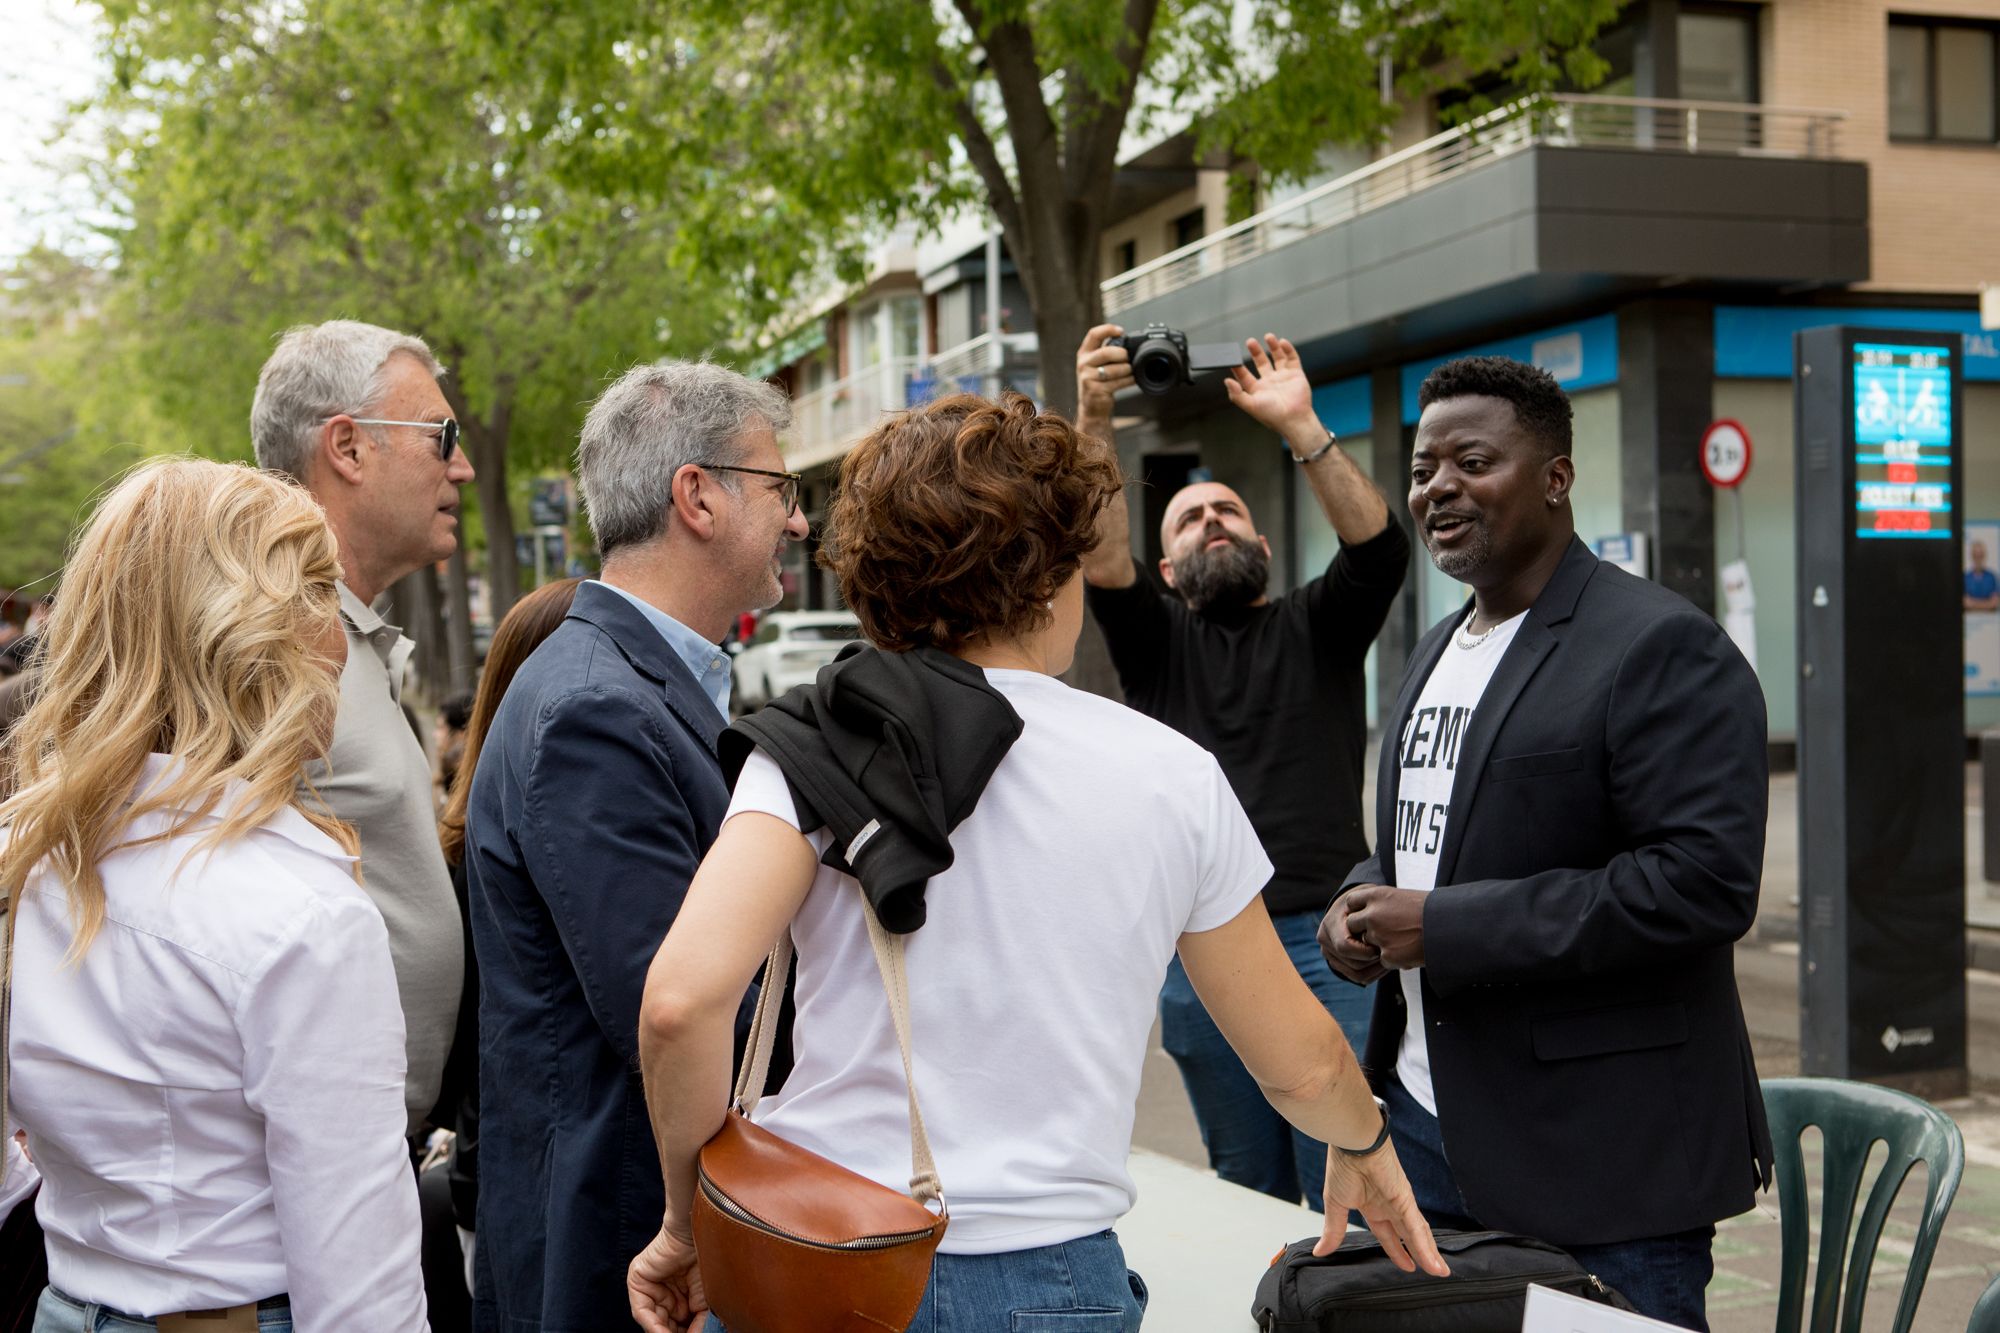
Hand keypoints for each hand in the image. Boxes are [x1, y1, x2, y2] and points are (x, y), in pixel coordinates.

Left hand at [628, 1221, 707, 1332]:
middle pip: (665, 1325)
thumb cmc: (709, 1261)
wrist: (699, 1233)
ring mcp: (649, 1287)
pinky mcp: (638, 1280)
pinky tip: (662, 1332)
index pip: (678, 1325)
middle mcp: (664, 1293)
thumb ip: (700, 1323)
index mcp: (681, 1297)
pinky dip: (651, 1324)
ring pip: (653, 1321)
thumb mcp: (705, 1301)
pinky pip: (641, 1310)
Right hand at [1076, 324, 1132, 427]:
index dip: (1108, 330)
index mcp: (1084, 353)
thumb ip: (1107, 352)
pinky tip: (1131, 379)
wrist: (1092, 407)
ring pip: (1114, 369)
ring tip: (1130, 371)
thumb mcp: (1096, 364)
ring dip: (1127, 370)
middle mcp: (1083, 364)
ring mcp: (1087, 378)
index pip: (1093, 334)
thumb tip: (1128, 343)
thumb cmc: (1098, 382)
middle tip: (1129, 358)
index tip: (1121, 331)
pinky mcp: (1095, 390)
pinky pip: (1117, 382)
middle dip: (1122, 355)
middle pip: (1106, 352)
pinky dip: (1128, 380)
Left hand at [1223, 334, 1315, 440]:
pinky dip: (1288, 349)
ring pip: (1277, 357)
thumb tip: (1226, 381)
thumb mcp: (1251, 405)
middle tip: (1249, 341)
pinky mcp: (1296, 374)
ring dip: (1273, 346)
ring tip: (1268, 336)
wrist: (1294, 419)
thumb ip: (1237, 394)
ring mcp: (1283, 377)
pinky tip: (1282, 342)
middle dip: (1255, 351)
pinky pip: (1292, 359)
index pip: (1244, 375)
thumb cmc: (1272, 415)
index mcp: (1257, 390)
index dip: (1238, 367)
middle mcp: (1269, 382)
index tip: (1231, 357)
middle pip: (1261, 362)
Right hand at [1318, 896, 1387, 984]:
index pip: (1345, 946)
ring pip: (1356, 974)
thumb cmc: (1362, 901)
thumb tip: (1376, 936)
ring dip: (1376, 969)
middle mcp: (1325, 941)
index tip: (1381, 943)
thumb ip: (1368, 912)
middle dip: (1374, 960)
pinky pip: (1357, 977)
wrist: (1352, 906)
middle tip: (1390, 953)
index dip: (1366, 950)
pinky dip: (1374, 974)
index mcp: (1330, 924)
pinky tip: (1385, 964)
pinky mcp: (1338, 963)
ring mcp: (1330, 954)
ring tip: (1389, 959)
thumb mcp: (1365, 899)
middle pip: (1352, 963)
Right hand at [1318, 1137, 1450, 1277]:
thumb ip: (1333, 1230)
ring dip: (1429, 1254)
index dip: (1398, 1251)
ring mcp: (1400, 1203)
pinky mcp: (1405, 1200)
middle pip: (1409, 1236)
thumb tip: (1320, 1251)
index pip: (1388, 1235)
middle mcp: (1390, 1206)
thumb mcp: (1336, 1205)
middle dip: (1421, 1254)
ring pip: (1418, 1234)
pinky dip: (1425, 1246)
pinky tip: (1432, 1262)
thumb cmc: (1342, 1165)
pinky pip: (1416, 1228)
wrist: (1352, 1144)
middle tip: (1435, 1272)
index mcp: (1373, 1206)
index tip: (1409, 1266)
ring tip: (1440, 1271)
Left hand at [1342, 885, 1427, 969]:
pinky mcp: (1386, 955)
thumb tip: (1367, 911)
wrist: (1449, 928)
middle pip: (1351, 924)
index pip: (1352, 901)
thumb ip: (1382, 903)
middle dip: (1362, 929)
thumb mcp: (1402, 897)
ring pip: (1366, 943)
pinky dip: (1393, 958)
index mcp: (1377, 895)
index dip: (1358, 909)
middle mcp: (1372, 914)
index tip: (1366, 913)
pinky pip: (1381, 959)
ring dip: (1378, 944)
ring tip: (1401, 939)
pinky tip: (1410, 950)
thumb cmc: (1431, 910)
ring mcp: (1378, 936)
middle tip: (1381, 930)